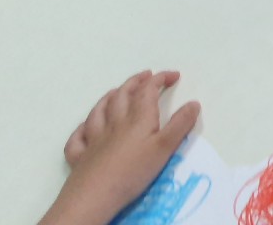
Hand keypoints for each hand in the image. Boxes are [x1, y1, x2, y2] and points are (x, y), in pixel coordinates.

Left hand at [41, 71, 199, 224]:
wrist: (95, 196)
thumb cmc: (134, 171)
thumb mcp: (165, 148)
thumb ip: (180, 124)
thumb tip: (193, 103)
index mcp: (137, 118)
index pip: (148, 90)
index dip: (160, 78)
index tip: (174, 75)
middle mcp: (114, 122)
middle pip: (122, 95)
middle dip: (135, 82)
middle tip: (146, 76)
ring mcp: (93, 138)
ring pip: (99, 110)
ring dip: (109, 97)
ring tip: (116, 92)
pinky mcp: (79, 155)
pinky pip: (78, 136)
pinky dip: (83, 128)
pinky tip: (86, 128)